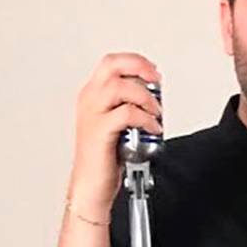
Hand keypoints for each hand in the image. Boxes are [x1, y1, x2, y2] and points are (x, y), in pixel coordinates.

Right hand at [66, 52, 163, 209]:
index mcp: (92, 95)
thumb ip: (129, 106)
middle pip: (113, 65)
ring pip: (121, 87)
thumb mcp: (116, 124)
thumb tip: (153, 97)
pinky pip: (127, 113)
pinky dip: (146, 118)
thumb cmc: (103, 159)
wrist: (91, 185)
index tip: (154, 72)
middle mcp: (90, 100)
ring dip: (145, 96)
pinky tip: (153, 128)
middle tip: (156, 81)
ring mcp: (93, 114)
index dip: (136, 61)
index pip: (111, 63)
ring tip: (156, 112)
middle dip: (140, 67)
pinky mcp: (100, 130)